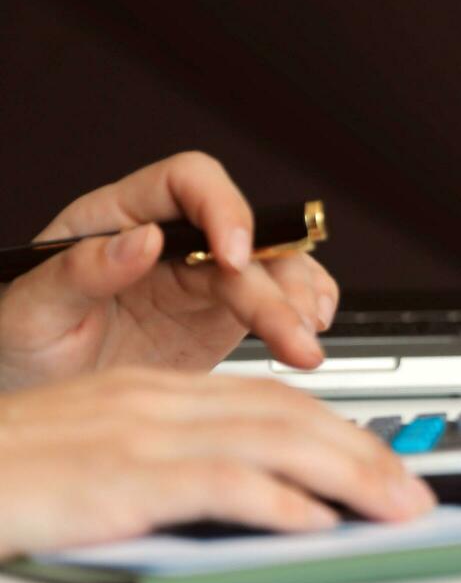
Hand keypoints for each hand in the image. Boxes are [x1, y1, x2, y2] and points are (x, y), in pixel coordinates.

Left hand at [0, 152, 337, 389]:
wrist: (31, 401)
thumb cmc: (14, 351)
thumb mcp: (27, 315)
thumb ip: (77, 274)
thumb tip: (139, 240)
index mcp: (116, 220)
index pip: (188, 182)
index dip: (223, 208)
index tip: (233, 255)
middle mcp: (169, 240)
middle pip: (246, 236)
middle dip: (274, 283)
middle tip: (290, 329)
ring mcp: (202, 278)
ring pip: (274, 269)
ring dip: (299, 304)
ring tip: (305, 346)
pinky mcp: (224, 315)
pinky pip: (282, 298)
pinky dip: (305, 312)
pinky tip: (308, 333)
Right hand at [0, 366, 434, 556]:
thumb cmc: (3, 477)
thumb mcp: (100, 460)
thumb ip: (169, 464)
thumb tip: (246, 495)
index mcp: (153, 392)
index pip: (269, 399)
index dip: (339, 426)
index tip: (382, 460)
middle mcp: (154, 401)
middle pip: (287, 414)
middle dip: (364, 450)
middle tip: (413, 489)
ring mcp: (137, 434)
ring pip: (272, 440)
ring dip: (348, 473)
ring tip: (395, 504)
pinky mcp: (116, 475)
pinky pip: (217, 480)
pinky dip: (276, 500)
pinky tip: (315, 521)